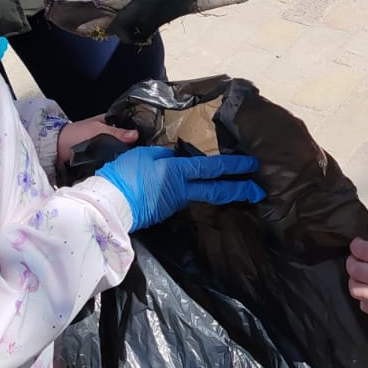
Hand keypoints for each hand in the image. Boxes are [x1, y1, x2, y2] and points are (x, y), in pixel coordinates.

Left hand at [58, 116, 137, 166]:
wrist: (55, 149)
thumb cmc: (74, 134)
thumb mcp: (97, 130)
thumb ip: (116, 133)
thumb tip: (135, 134)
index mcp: (109, 122)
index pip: (128, 127)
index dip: (137, 134)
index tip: (146, 143)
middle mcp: (109, 134)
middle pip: (125, 142)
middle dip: (131, 148)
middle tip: (141, 156)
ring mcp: (104, 147)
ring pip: (119, 152)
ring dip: (123, 157)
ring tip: (133, 164)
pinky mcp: (100, 159)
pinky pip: (111, 161)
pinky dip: (114, 164)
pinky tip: (121, 168)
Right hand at [96, 145, 265, 231]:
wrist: (108, 205)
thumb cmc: (124, 175)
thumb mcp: (144, 155)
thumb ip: (163, 156)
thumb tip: (175, 157)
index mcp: (178, 172)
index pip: (212, 168)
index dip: (233, 166)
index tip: (252, 165)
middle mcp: (181, 190)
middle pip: (216, 190)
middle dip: (239, 189)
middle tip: (258, 190)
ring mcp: (174, 203)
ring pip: (202, 196)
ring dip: (219, 192)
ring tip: (233, 188)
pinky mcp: (164, 211)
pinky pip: (184, 199)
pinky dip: (195, 194)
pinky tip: (197, 190)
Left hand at [346, 221, 367, 324]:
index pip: (362, 251)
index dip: (356, 245)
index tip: (359, 244)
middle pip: (355, 270)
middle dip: (352, 260)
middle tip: (358, 258)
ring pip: (356, 290)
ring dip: (354, 279)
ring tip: (363, 274)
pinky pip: (366, 306)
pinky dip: (364, 297)